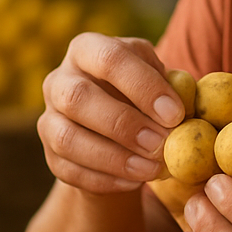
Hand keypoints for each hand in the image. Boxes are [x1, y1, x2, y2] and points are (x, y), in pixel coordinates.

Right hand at [38, 33, 185, 193]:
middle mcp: (60, 79)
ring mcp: (49, 118)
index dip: (142, 85)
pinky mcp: (50, 154)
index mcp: (88, 50)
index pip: (109, 58)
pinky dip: (104, 180)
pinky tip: (135, 181)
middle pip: (78, 98)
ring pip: (66, 138)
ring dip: (113, 158)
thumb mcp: (159, 81)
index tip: (174, 114)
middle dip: (123, 124)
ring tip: (152, 169)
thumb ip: (172, 89)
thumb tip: (182, 110)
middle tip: (160, 145)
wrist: (119, 128)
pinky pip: (69, 170)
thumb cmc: (146, 95)